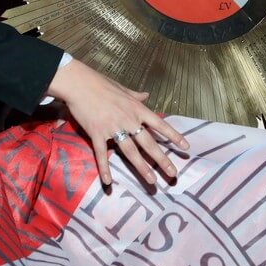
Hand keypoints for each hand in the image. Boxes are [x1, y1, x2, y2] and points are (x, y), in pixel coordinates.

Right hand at [46, 59, 189, 186]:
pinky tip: (108, 182)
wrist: (79, 83)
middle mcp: (129, 120)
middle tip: (173, 173)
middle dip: (162, 160)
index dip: (174, 136)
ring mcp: (113, 128)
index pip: (160, 125)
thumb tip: (146, 95)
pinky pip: (101, 154)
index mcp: (137, 109)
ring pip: (130, 152)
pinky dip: (104, 169)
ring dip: (142, 168)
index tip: (186, 148)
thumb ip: (136, 95)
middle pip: (149, 143)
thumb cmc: (101, 84)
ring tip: (152, 181)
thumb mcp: (123, 88)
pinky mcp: (96, 134)